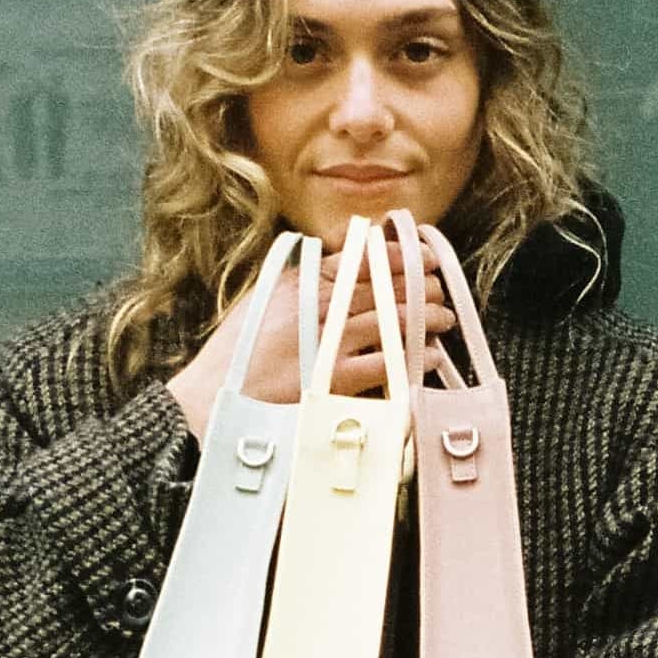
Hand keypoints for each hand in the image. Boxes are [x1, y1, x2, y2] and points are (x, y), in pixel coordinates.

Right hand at [167, 224, 456, 432]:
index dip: (397, 254)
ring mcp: (328, 341)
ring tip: (443, 318)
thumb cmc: (235, 359)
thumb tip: (329, 269)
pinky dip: (413, 357)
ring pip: (392, 320)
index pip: (359, 258)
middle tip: (440, 287)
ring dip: (425, 317)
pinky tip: (428, 355)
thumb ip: (296, 286)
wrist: (215, 403)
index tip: (422, 254)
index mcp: (299, 283)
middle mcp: (317, 306)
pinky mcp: (334, 379)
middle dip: (419, 284)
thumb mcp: (259, 305)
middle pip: (383, 286)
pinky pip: (387, 363)